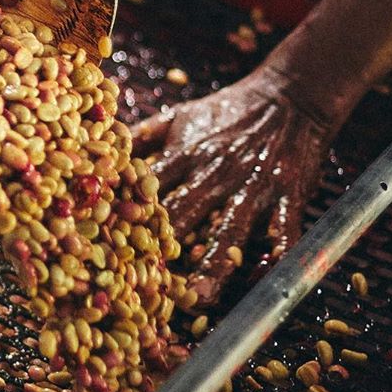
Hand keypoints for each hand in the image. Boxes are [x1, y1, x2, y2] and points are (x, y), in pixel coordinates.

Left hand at [131, 65, 331, 305]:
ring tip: (200, 295)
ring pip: (230, 228)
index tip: (107, 245)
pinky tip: (269, 278)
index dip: (128, 216)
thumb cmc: (229, 110)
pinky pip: (284, 227)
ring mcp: (252, 185)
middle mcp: (214, 172)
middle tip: (145, 286)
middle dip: (165, 250)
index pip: (149, 188)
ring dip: (215, 262)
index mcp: (184, 155)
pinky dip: (280, 252)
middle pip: (184, 214)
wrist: (289, 96)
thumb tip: (102, 149)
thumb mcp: (179, 116)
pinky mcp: (287, 193)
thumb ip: (142, 137)